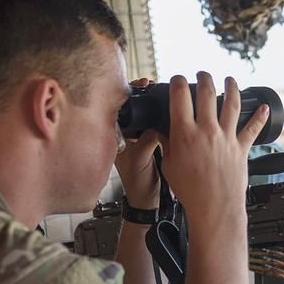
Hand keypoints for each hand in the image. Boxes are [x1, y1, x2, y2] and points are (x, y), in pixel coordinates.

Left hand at [114, 78, 159, 208]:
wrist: (148, 200)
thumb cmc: (138, 184)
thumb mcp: (141, 158)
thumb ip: (148, 139)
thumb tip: (157, 124)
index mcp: (116, 137)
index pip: (119, 108)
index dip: (129, 93)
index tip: (141, 84)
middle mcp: (125, 135)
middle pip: (132, 107)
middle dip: (142, 94)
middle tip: (151, 83)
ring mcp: (137, 138)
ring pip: (144, 114)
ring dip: (152, 104)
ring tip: (159, 91)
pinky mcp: (149, 142)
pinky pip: (154, 124)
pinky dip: (160, 116)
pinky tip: (168, 109)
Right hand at [158, 72, 268, 221]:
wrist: (214, 208)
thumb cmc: (191, 191)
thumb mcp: (169, 166)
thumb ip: (167, 145)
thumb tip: (161, 132)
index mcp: (185, 134)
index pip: (180, 96)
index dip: (178, 81)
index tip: (178, 79)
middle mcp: (207, 131)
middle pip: (207, 93)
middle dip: (204, 78)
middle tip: (202, 75)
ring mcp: (226, 138)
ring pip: (232, 103)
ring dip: (231, 87)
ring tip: (229, 80)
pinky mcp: (241, 148)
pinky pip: (253, 128)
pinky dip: (259, 117)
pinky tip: (264, 107)